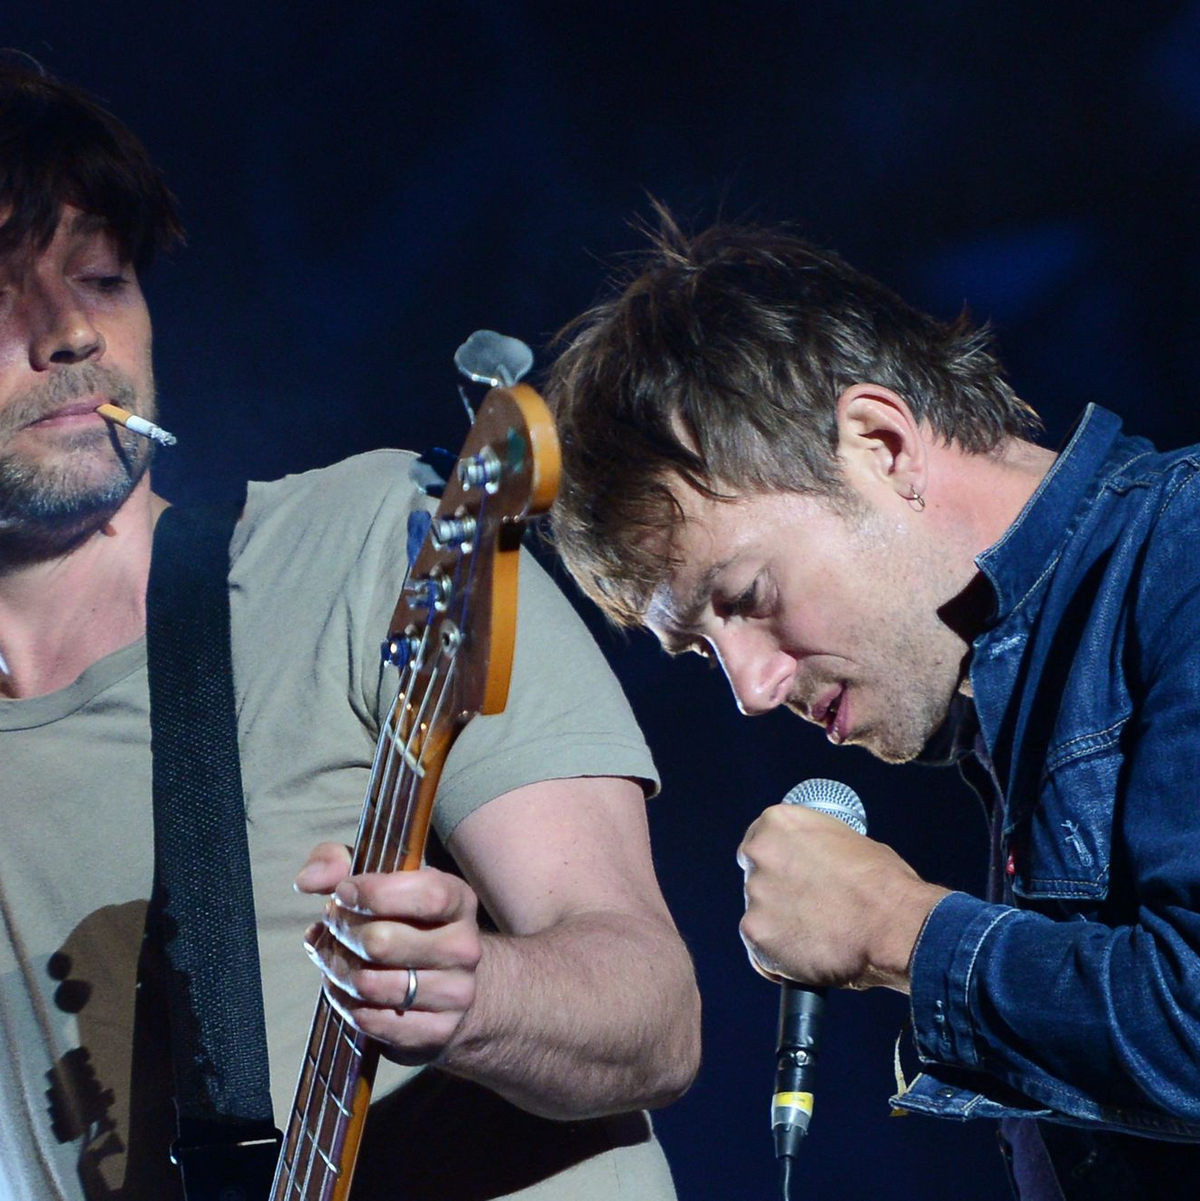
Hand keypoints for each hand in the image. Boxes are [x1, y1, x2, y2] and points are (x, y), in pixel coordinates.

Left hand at [294, 842, 482, 1062]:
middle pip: (382, 942)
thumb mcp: (383, 881)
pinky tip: (344, 986)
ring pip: (369, 984)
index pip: (426, 895)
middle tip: (332, 926)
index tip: (343, 893)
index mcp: (459, 901)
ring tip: (332, 956)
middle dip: (341, 932)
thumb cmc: (407, 922)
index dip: (374, 893)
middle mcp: (464, 947)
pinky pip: (369, 1019)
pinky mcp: (436, 1032)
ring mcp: (454, 993)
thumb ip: (341, 863)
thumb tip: (307, 880)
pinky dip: (343, 1002)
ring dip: (336, 969)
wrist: (452, 987)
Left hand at [737, 804, 948, 993]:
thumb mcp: (849, 842)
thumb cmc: (883, 884)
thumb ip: (815, 851)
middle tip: (810, 910)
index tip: (789, 878)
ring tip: (818, 937)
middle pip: (757, 878)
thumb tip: (814, 865)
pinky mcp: (756, 934)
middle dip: (778, 895)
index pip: (759, 841)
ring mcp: (755, 895)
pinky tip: (808, 959)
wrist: (894, 925)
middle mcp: (759, 854)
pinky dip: (780, 959)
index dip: (777, 864)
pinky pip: (761, 951)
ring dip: (780, 927)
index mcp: (778, 823)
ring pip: (759, 915)